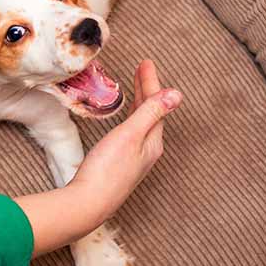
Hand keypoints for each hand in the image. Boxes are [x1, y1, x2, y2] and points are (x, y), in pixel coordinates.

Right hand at [14, 60, 181, 256]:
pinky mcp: (119, 165)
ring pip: (142, 124)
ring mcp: (133, 159)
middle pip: (150, 114)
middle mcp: (147, 151)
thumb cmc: (108, 169)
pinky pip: (131, 134)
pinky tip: (125, 123)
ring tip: (136, 89)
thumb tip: (177, 94)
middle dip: (147, 90)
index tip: (145, 62)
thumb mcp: (131, 135)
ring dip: (140, 103)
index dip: (151, 83)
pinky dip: (131, 119)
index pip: (156, 105)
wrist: (88, 202)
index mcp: (152, 142)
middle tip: (141, 68)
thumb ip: (151, 113)